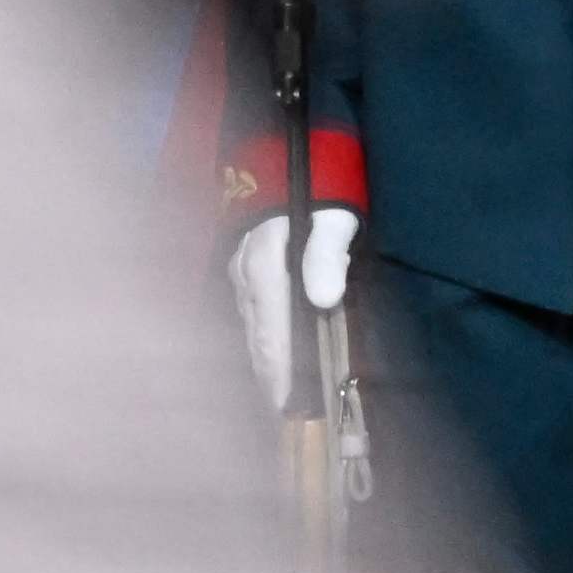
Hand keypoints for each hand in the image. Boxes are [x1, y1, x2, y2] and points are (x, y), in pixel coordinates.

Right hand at [230, 206, 357, 408]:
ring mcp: (238, 275)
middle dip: (270, 379)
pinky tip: (271, 361)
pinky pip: (250, 316)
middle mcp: (244, 276)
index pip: (271, 331)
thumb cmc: (318, 188)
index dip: (278, 371)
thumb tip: (324, 300)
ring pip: (250, 330)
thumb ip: (326, 255)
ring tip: (281, 400)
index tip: (286, 406)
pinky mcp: (240, 272)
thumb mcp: (333, 216)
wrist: (283, 155)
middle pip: (257, 339)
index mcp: (266, 266)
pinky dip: (262, 342)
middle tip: (288, 418)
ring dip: (265, 365)